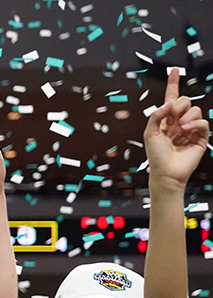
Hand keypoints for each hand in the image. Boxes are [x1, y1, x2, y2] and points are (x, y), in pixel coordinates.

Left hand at [144, 70, 209, 186]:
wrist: (166, 171)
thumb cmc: (155, 155)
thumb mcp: (149, 133)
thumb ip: (156, 115)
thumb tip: (168, 103)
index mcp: (166, 119)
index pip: (171, 97)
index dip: (173, 83)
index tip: (174, 70)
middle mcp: (179, 121)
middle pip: (184, 100)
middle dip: (178, 107)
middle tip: (170, 120)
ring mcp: (191, 128)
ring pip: (195, 110)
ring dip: (185, 118)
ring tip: (178, 130)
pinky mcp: (201, 137)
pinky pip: (203, 122)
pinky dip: (194, 124)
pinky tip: (185, 131)